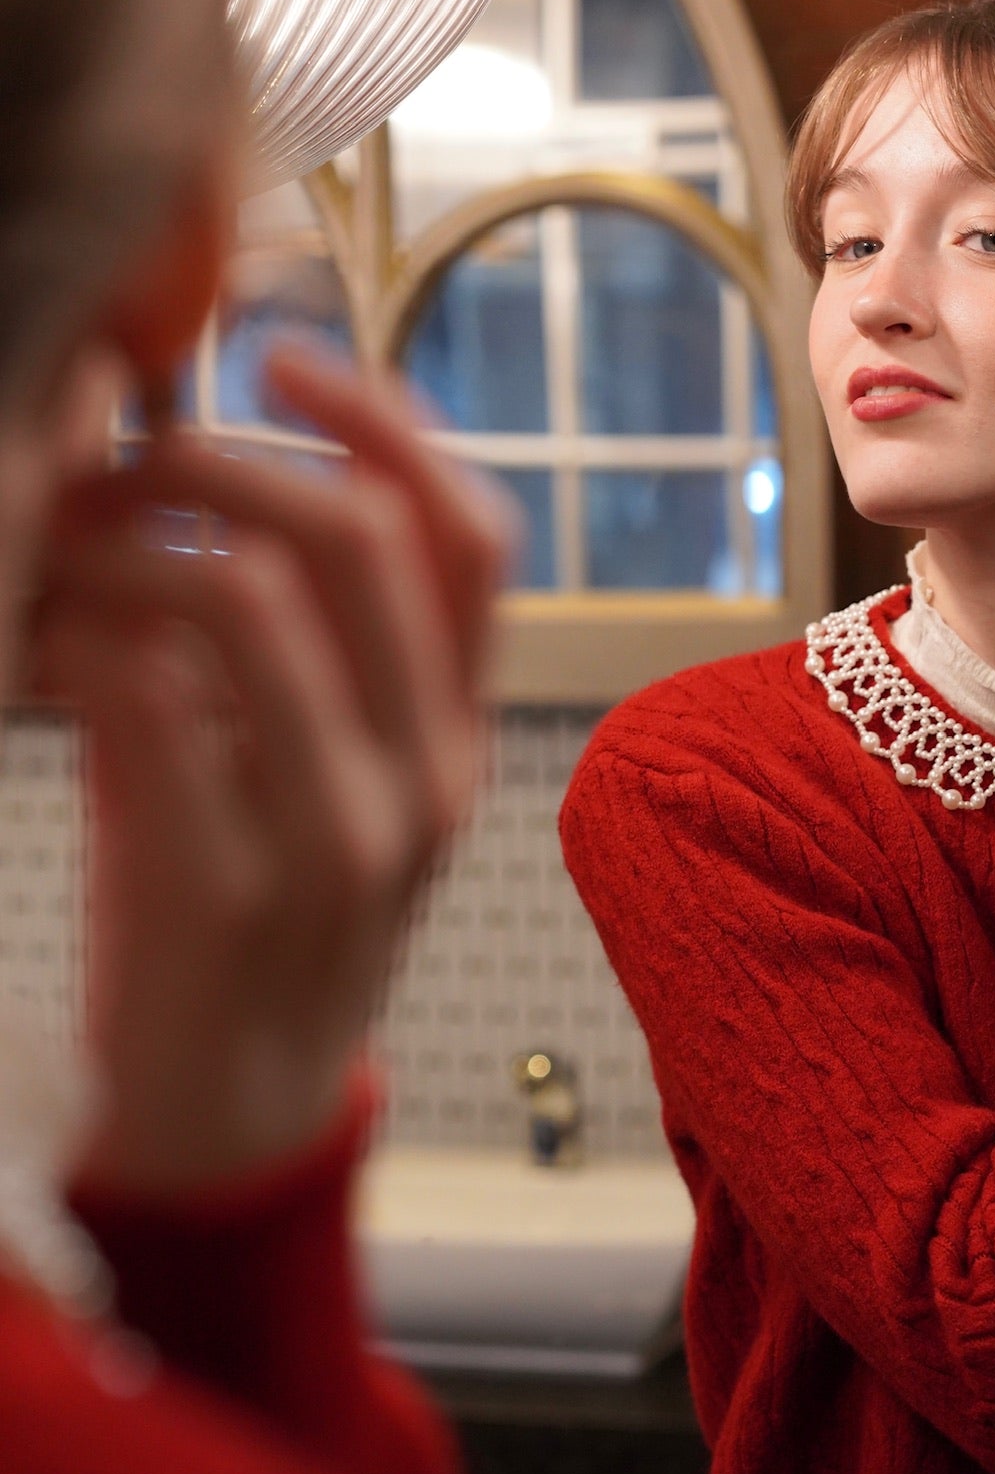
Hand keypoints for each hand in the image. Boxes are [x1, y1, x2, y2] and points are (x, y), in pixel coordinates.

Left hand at [33, 344, 509, 1192]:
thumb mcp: (314, 764)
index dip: (382, 419)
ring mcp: (339, 837)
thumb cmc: (251, 906)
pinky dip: (82, 635)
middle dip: (222, 456)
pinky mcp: (227, 890)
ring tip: (60, 548)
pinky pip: (151, 695)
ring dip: (131, 539)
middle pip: (362, 535)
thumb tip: (208, 467)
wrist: (232, 1113)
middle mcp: (426, 774)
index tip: (276, 360)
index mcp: (456, 731)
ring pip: (251, 599)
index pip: (469, 533)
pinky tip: (47, 651)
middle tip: (124, 454)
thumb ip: (295, 637)